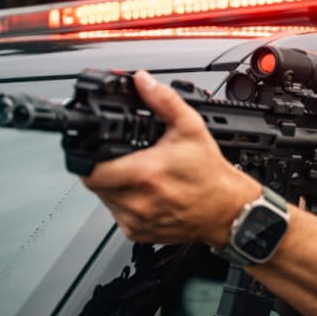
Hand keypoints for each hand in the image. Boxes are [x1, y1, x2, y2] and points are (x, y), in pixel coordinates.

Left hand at [82, 70, 258, 246]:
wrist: (227, 210)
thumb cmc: (210, 174)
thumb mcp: (191, 128)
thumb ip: (164, 101)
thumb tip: (143, 82)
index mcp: (144, 174)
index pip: (90, 169)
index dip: (89, 157)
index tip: (100, 150)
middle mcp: (136, 201)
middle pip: (95, 183)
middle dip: (104, 168)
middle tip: (124, 159)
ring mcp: (136, 221)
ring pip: (104, 200)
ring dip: (113, 186)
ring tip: (138, 176)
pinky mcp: (138, 234)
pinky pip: (117, 216)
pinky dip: (125, 204)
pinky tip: (145, 194)